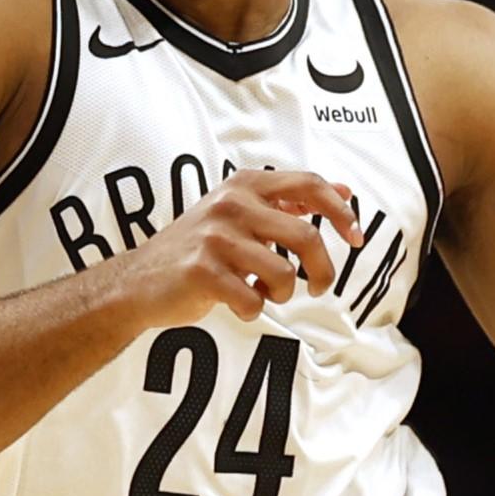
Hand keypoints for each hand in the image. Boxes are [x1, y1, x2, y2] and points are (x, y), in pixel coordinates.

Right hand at [113, 168, 366, 326]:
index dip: (341, 212)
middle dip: (323, 270)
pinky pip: (253, 300)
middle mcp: (231, 204)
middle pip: (306, 237)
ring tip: (263, 292)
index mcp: (245, 185)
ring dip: (282, 294)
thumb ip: (287, 202)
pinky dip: (253, 310)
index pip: (310, 185)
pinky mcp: (203, 272)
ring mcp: (216, 237)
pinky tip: (237, 303)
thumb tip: (344, 191)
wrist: (138, 281)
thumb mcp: (240, 212)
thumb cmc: (199, 248)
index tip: (356, 237)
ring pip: (284, 274)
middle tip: (318, 288)